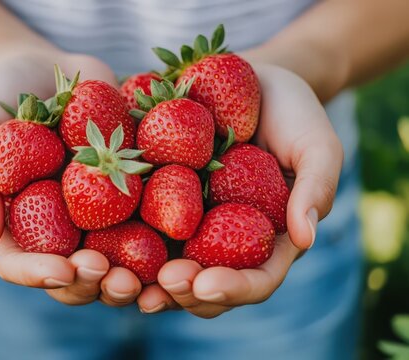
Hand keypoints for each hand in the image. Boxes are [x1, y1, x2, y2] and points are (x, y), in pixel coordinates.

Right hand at [0, 51, 144, 306]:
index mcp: (14, 228)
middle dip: (97, 284)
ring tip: (157, 272)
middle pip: (75, 275)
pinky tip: (185, 229)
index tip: (65, 270)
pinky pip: (149, 213)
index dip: (41, 276)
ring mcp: (95, 214)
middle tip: (119, 279)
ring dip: (137, 273)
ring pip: (117, 258)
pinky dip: (166, 228)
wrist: (39, 70)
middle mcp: (57, 230)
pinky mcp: (128, 189)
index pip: (21, 266)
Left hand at [136, 63, 343, 315]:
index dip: (232, 289)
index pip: (254, 280)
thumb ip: (316, 187)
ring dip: (144, 280)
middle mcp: (223, 240)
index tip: (206, 284)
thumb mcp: (316, 144)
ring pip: (164, 267)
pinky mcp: (157, 199)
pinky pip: (136, 226)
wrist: (252, 80)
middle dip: (182, 292)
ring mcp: (188, 223)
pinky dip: (118, 240)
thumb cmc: (293, 113)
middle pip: (204, 284)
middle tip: (162, 285)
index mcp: (266, 240)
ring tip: (122, 279)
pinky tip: (96, 242)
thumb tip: (306, 239)